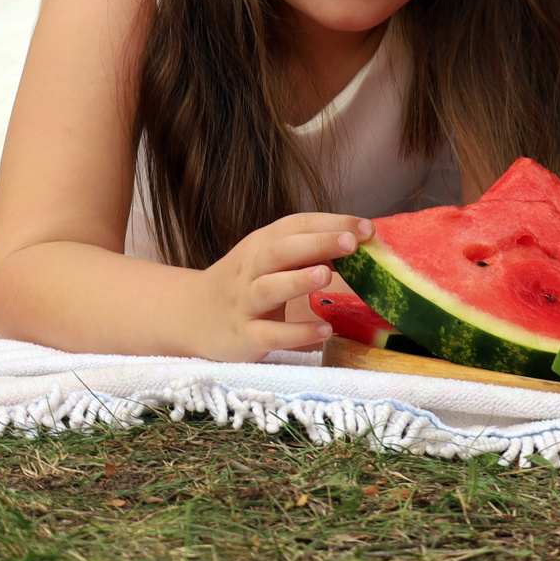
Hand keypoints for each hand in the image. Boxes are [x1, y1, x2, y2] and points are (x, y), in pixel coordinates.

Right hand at [195, 212, 372, 361]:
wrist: (193, 315)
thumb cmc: (246, 283)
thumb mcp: (271, 260)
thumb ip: (308, 252)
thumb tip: (362, 245)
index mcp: (263, 244)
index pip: (297, 226)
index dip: (331, 224)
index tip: (366, 228)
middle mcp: (251, 269)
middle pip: (281, 251)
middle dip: (317, 243)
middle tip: (352, 243)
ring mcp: (245, 302)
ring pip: (269, 288)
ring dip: (298, 281)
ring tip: (326, 275)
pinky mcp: (244, 336)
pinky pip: (270, 334)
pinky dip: (296, 333)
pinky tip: (324, 330)